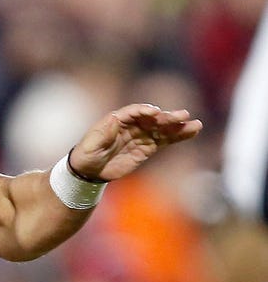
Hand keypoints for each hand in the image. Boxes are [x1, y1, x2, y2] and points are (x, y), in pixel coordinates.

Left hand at [68, 103, 202, 181]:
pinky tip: (191, 132)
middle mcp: (132, 124)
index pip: (134, 112)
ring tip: (195, 124)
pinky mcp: (147, 147)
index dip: (145, 111)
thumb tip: (114, 118)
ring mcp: (141, 135)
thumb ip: (103, 132)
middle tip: (183, 115)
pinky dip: (177, 137)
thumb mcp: (91, 144)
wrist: (89, 170)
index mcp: (116, 119)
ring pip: (162, 129)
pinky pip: (164, 140)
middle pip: (152, 118)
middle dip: (167, 117)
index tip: (156, 113)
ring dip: (178, 127)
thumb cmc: (86, 154)